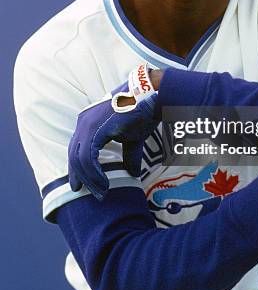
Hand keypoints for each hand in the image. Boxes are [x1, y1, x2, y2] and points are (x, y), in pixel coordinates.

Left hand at [69, 63, 159, 200]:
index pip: (77, 149)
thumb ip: (128, 156)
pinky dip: (94, 174)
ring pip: (79, 160)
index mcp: (89, 122)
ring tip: (101, 192)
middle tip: (87, 192)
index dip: (78, 169)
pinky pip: (88, 158)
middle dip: (80, 177)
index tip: (83, 185)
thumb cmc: (142, 113)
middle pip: (74, 156)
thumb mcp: (132, 138)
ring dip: (89, 179)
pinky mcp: (96, 130)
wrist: (150, 97)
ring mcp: (88, 125)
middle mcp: (84, 122)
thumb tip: (133, 174)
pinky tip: (104, 183)